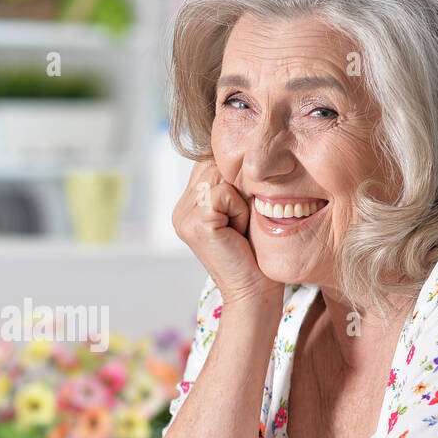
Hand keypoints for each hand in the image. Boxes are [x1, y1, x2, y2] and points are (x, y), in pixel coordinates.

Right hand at [172, 160, 280, 306]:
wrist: (255, 292)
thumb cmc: (256, 253)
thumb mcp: (243, 209)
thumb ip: (233, 183)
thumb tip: (245, 146)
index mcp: (189, 204)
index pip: (212, 162)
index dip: (235, 176)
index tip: (244, 208)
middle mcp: (181, 209)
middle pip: (215, 165)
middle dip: (239, 187)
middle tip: (243, 222)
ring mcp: (183, 216)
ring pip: (220, 177)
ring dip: (240, 199)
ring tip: (240, 227)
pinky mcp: (194, 223)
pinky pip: (223, 194)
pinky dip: (239, 210)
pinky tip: (238, 232)